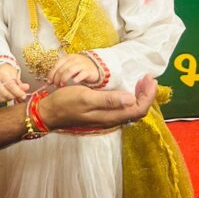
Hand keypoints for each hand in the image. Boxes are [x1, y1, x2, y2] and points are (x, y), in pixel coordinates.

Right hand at [0, 64, 27, 102]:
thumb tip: (26, 88)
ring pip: (1, 98)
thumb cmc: (4, 70)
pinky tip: (6, 95)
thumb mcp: (14, 73)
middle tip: (19, 95)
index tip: (24, 95)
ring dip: (9, 99)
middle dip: (14, 96)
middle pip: (5, 93)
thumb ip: (20, 82)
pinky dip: (3, 99)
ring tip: (12, 94)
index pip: (11, 85)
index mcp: (2, 73)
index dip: (18, 92)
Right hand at [39, 75, 156, 129]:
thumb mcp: (86, 97)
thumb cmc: (66, 103)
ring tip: (141, 81)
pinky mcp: (102, 114)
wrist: (49, 112)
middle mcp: (111, 119)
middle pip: (137, 110)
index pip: (138, 109)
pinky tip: (127, 89)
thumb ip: (109, 100)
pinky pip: (122, 108)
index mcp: (110, 116)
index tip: (149, 79)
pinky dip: (130, 97)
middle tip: (148, 78)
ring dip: (139, 95)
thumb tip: (131, 98)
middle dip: (146, 94)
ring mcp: (107, 118)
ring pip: (131, 110)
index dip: (148, 95)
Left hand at [48, 53, 101, 87]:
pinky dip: (77, 78)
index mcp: (67, 58)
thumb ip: (60, 71)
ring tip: (62, 85)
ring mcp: (82, 64)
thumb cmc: (78, 69)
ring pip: (70, 70)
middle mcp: (74, 59)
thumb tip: (49, 81)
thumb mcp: (69, 67)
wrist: (94, 68)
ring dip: (64, 78)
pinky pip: (82, 74)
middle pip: (62, 69)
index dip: (51, 74)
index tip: (49, 82)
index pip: (57, 65)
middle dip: (57, 78)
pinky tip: (74, 82)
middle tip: (56, 85)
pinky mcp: (89, 71)